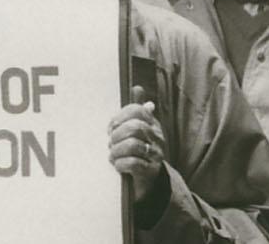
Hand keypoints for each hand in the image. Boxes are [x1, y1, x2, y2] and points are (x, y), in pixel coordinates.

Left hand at [109, 86, 164, 202]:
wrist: (151, 181)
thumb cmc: (140, 151)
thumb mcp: (139, 129)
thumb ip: (138, 110)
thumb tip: (137, 88)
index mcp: (153, 124)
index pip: (138, 110)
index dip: (120, 117)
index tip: (111, 127)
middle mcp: (157, 138)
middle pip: (135, 127)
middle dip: (117, 135)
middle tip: (110, 143)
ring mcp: (155, 155)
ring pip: (132, 145)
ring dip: (116, 151)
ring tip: (113, 155)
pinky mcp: (150, 172)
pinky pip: (132, 164)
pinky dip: (120, 164)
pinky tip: (117, 165)